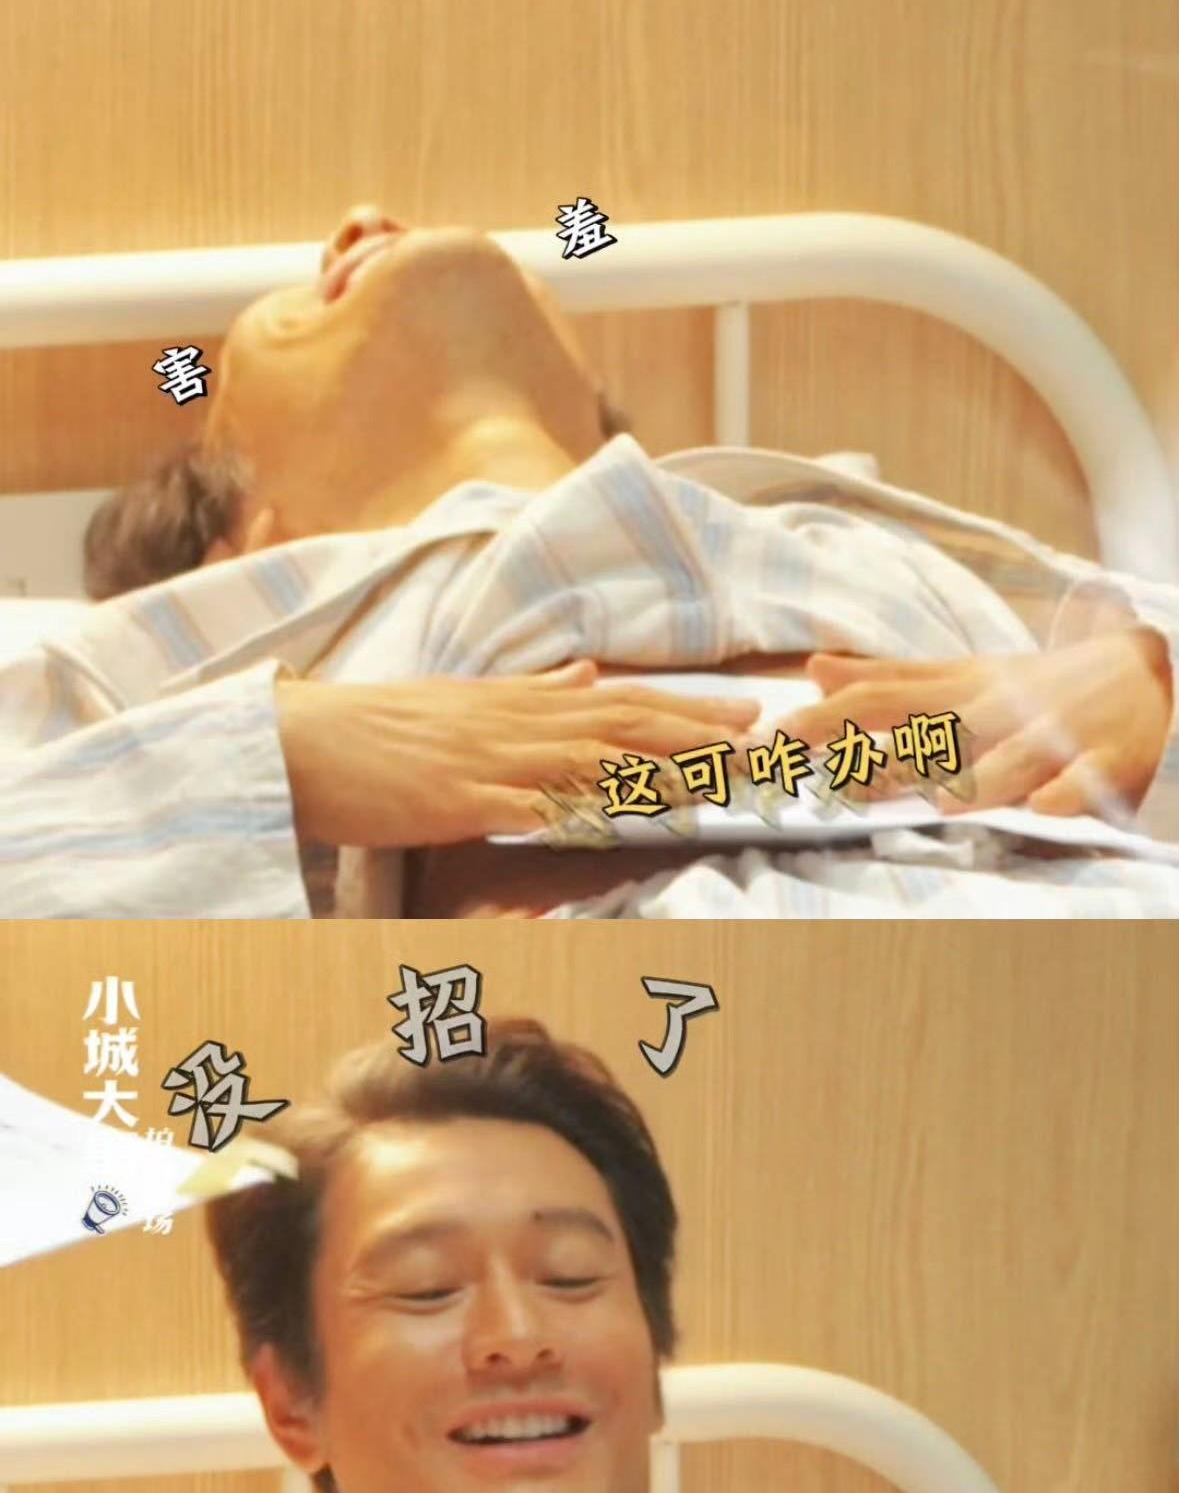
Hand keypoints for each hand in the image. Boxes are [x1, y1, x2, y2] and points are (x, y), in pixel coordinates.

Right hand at [276, 661, 760, 847]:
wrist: (301, 743)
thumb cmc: (376, 731)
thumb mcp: (464, 701)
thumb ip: (531, 692)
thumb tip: (587, 673)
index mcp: (517, 703)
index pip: (618, 701)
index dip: (685, 707)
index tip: (744, 712)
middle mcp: (514, 724)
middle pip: (621, 724)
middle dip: (694, 732)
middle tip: (759, 739)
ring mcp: (488, 761)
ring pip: (590, 760)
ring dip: (658, 768)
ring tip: (717, 776)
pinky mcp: (458, 800)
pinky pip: (529, 805)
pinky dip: (578, 809)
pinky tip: (620, 819)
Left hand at [792, 627, 1172, 817]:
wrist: (1143, 671)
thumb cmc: (1036, 686)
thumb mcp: (963, 674)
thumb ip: (890, 678)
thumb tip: (813, 669)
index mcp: (962, 690)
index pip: (887, 698)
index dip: (833, 717)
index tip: (778, 734)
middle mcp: (1002, 710)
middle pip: (941, 730)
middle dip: (891, 757)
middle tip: (839, 781)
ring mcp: (1055, 734)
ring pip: (1014, 758)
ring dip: (979, 777)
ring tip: (940, 800)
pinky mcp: (1105, 760)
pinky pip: (1084, 782)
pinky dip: (1066, 793)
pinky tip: (1045, 807)